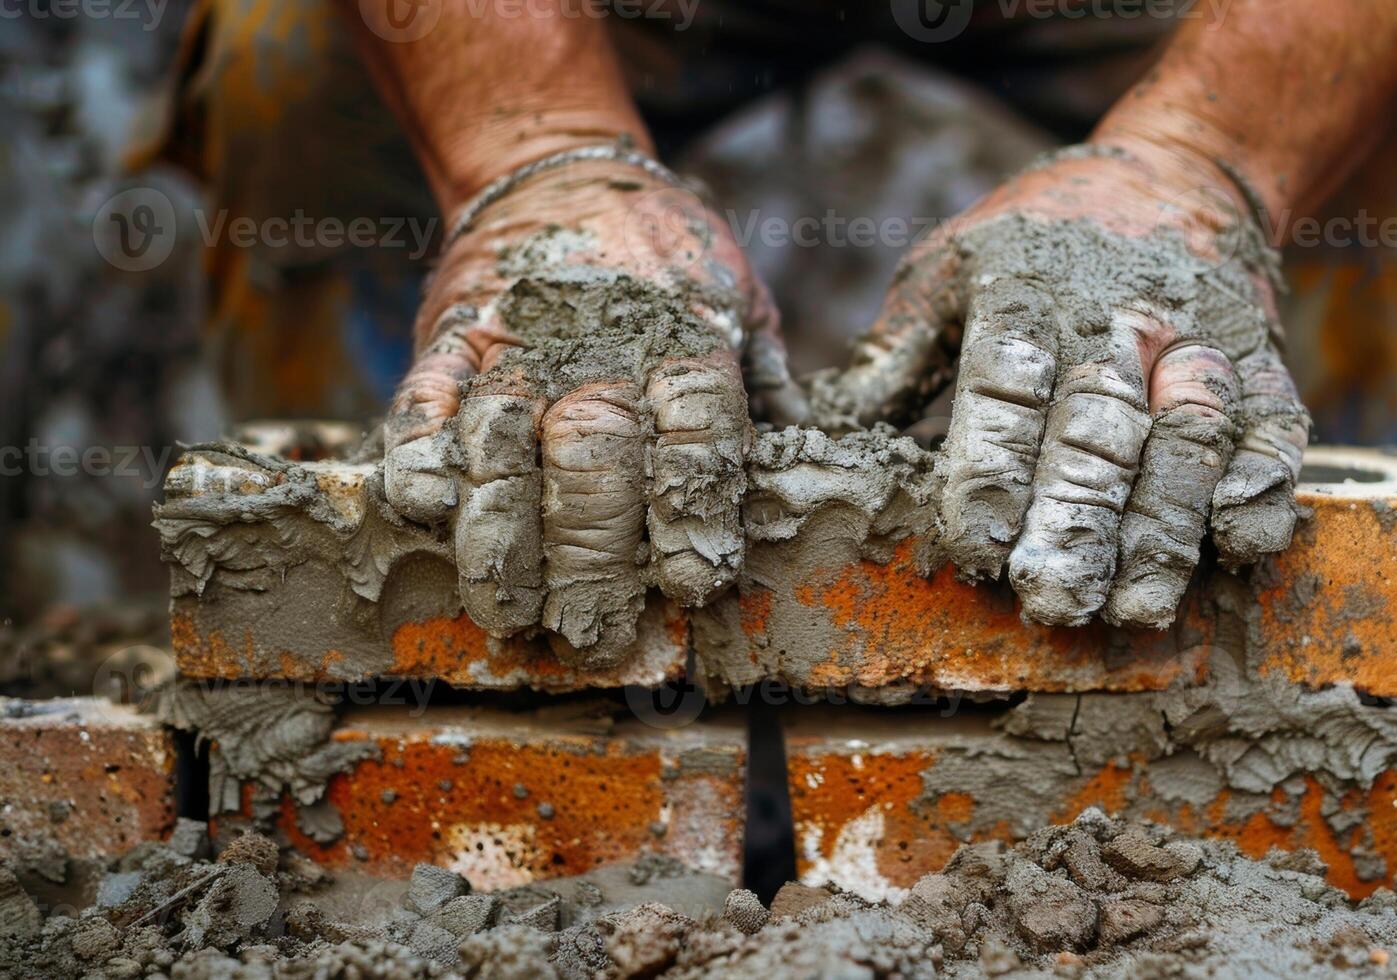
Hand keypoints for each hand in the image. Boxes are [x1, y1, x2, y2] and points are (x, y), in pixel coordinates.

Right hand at [382, 151, 806, 664]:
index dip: (695, 505)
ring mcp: (518, 341)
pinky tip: (426, 510)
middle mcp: (603, 345)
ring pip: (505, 443)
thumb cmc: (671, 261)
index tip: (693, 582)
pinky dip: (417, 456)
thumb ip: (768, 388)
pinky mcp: (449, 339)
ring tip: (510, 615)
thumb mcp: (744, 302)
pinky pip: (423, 403)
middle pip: (596, 454)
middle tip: (594, 636)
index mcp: (691, 336)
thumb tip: (819, 474)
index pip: (698, 425)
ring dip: (502, 537)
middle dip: (593, 557)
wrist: (564, 173)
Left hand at [813, 144, 1308, 628]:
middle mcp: (1114, 321)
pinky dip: (1264, 486)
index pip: (1005, 387)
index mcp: (1024, 296)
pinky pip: (1275, 427)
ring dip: (1162, 528)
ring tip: (1136, 607)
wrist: (1176, 175)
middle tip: (1053, 602)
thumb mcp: (949, 267)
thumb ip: (896, 351)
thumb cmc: (1036, 243)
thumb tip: (829, 427)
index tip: (973, 550)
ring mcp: (1196, 343)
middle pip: (1097, 429)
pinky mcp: (1262, 362)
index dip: (990, 470)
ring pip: (1185, 438)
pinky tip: (1239, 547)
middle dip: (1074, 522)